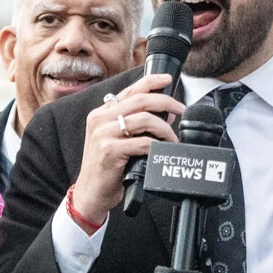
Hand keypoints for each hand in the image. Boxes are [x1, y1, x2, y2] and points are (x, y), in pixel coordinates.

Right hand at [71, 73, 184, 226]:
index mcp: (102, 113)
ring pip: (144, 119)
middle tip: (181, 109)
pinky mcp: (110, 151)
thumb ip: (138, 124)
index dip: (151, 81)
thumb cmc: (107, 167)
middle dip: (165, 102)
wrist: (91, 193)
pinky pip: (142, 142)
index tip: (168, 79)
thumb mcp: (119, 140)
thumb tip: (166, 113)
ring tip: (171, 139)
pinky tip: (161, 151)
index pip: (130, 90)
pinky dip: (157, 145)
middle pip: (140, 100)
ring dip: (164, 129)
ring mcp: (103, 134)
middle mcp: (100, 119)